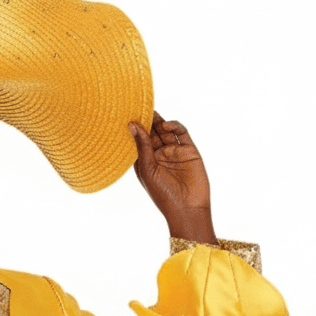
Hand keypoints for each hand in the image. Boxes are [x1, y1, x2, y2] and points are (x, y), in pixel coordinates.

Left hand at [129, 112, 217, 244]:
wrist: (187, 208)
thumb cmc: (163, 194)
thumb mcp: (147, 169)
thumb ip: (142, 146)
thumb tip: (132, 124)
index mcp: (146, 162)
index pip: (139, 140)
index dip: (135, 128)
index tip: (127, 113)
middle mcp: (159, 155)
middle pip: (152, 132)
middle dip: (147, 120)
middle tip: (140, 106)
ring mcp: (174, 152)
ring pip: (165, 130)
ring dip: (158, 121)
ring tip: (151, 112)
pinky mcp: (189, 150)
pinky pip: (180, 133)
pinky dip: (174, 126)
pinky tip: (166, 125)